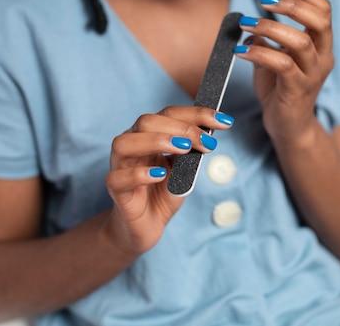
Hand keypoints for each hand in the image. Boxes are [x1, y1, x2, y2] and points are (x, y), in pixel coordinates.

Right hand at [105, 107, 233, 254]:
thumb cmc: (164, 192)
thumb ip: (192, 152)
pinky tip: (160, 175)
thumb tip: (208, 135)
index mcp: (148, 134)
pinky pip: (118, 178)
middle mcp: (131, 144)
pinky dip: (139, 174)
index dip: (197, 114)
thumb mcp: (184, 169)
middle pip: (147, 122)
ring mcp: (120, 166)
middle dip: (181, 128)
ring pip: (125, 143)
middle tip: (208, 143)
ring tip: (184, 149)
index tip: (224, 121)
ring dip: (156, 141)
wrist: (148, 224)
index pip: (169, 114)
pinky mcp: (115, 190)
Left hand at [236, 0, 333, 143]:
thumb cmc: (281, 89)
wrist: (287, 126)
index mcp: (321, 44)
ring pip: (300, 41)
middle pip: (320, 20)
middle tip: (264, 0)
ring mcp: (313, 75)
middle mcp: (323, 57)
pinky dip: (259, 53)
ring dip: (270, 27)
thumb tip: (250, 23)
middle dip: (291, 5)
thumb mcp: (275, 57)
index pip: (323, 9)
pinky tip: (242, 51)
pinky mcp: (297, 90)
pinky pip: (282, 65)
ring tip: (246, 24)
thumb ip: (267, 38)